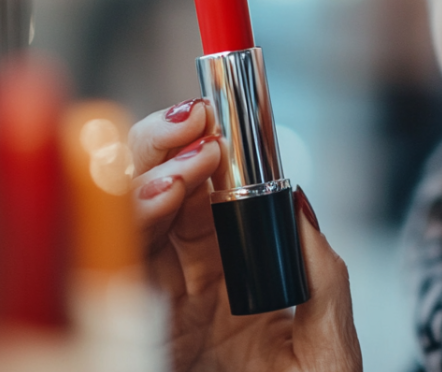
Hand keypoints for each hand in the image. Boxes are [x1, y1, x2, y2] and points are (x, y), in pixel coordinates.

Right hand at [129, 99, 361, 371]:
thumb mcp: (329, 326)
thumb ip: (314, 260)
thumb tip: (291, 190)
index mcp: (231, 265)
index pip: (202, 186)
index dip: (200, 142)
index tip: (215, 112)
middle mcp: (184, 277)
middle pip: (152, 188)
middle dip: (162, 142)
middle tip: (195, 119)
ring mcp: (153, 303)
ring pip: (124, 220)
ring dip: (146, 176)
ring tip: (189, 166)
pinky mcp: (134, 330)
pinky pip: (111, 272)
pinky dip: (130, 228)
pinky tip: (162, 203)